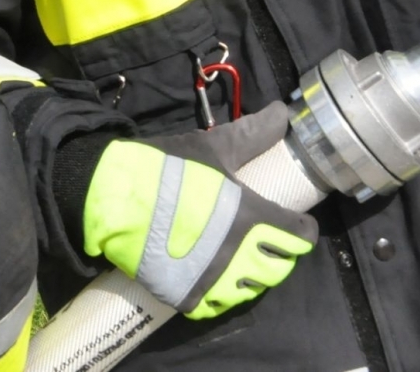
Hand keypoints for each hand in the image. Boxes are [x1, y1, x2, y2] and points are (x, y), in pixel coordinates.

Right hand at [81, 102, 317, 319]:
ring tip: (244, 262)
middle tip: (270, 242)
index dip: (304, 230)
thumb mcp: (212, 146)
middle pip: (280, 268)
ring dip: (254, 277)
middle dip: (282, 255)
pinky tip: (217, 282)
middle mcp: (239, 254)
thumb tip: (283, 112)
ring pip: (252, 290)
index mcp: (250, 216)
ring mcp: (213, 280)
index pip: (299, 236)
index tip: (299, 224)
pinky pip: (217, 307)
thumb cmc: (166, 169)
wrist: (115, 197)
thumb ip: (252, 134)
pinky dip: (221, 297)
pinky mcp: (188, 297)